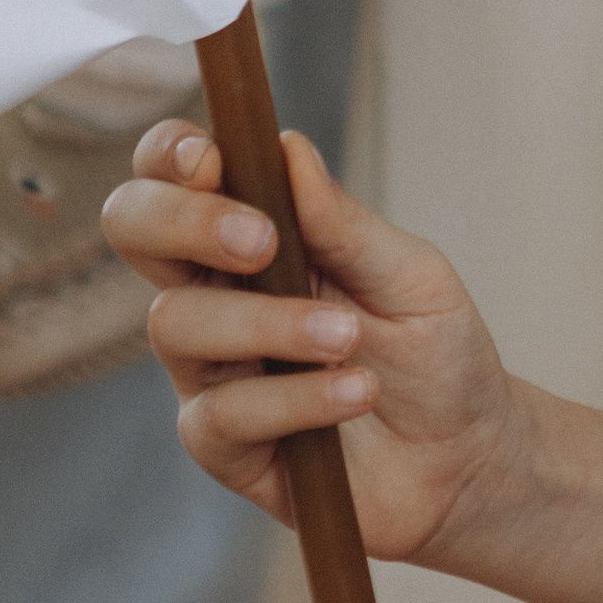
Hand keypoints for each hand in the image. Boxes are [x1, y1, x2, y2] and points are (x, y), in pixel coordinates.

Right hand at [105, 124, 602, 602]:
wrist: (469, 456)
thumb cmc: (435, 352)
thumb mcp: (411, 276)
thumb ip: (343, 222)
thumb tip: (288, 147)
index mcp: (253, 235)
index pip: (174, 174)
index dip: (171, 156)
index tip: (213, 158)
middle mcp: (216, 294)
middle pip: (133, 230)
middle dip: (182, 222)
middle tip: (261, 241)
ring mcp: (211, 370)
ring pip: (177, 325)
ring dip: (268, 323)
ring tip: (348, 337)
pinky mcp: (224, 446)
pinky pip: (222, 414)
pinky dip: (294, 399)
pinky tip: (355, 392)